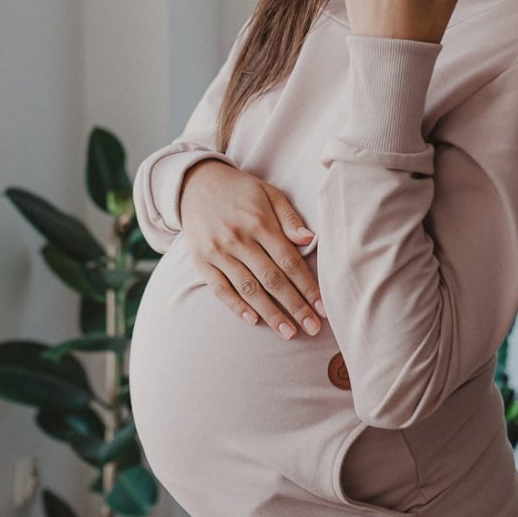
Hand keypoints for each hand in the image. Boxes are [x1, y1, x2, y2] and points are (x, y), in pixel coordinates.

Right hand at [178, 160, 325, 339]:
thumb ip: (289, 217)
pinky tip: (254, 321)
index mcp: (259, 222)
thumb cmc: (239, 190)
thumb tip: (309, 240)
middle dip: (295, 307)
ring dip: (270, 314)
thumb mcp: (268, 192)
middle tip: (312, 328)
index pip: (289, 261)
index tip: (323, 308)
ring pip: (249, 289)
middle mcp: (239, 239)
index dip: (308, 286)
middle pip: (272, 280)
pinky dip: (237, 307)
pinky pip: (220, 290)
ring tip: (288, 333)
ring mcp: (218, 252)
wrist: (194, 183)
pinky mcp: (201, 262)